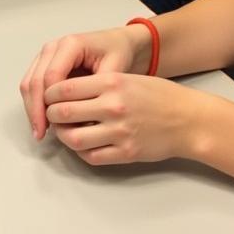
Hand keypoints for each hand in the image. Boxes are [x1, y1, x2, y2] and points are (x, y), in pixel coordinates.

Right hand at [20, 26, 148, 139]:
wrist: (117, 42)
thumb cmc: (117, 53)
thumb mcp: (115, 69)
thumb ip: (100, 89)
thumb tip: (86, 117)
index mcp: (71, 44)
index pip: (52, 76)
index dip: (50, 102)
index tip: (55, 125)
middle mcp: (54, 47)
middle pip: (36, 80)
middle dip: (35, 108)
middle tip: (40, 133)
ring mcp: (47, 54)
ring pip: (29, 82)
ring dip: (31, 108)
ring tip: (39, 131)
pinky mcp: (44, 63)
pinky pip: (32, 83)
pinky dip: (33, 103)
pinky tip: (41, 121)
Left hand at [42, 71, 198, 165]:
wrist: (186, 119)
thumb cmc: (157, 95)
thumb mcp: (127, 77)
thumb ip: (97, 84)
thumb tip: (64, 92)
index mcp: (112, 83)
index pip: (65, 88)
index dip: (49, 93)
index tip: (46, 96)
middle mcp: (113, 107)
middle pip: (65, 113)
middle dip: (51, 114)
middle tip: (49, 114)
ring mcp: (119, 132)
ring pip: (74, 139)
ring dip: (62, 135)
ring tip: (63, 130)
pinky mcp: (125, 153)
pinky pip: (91, 156)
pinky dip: (80, 151)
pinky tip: (81, 143)